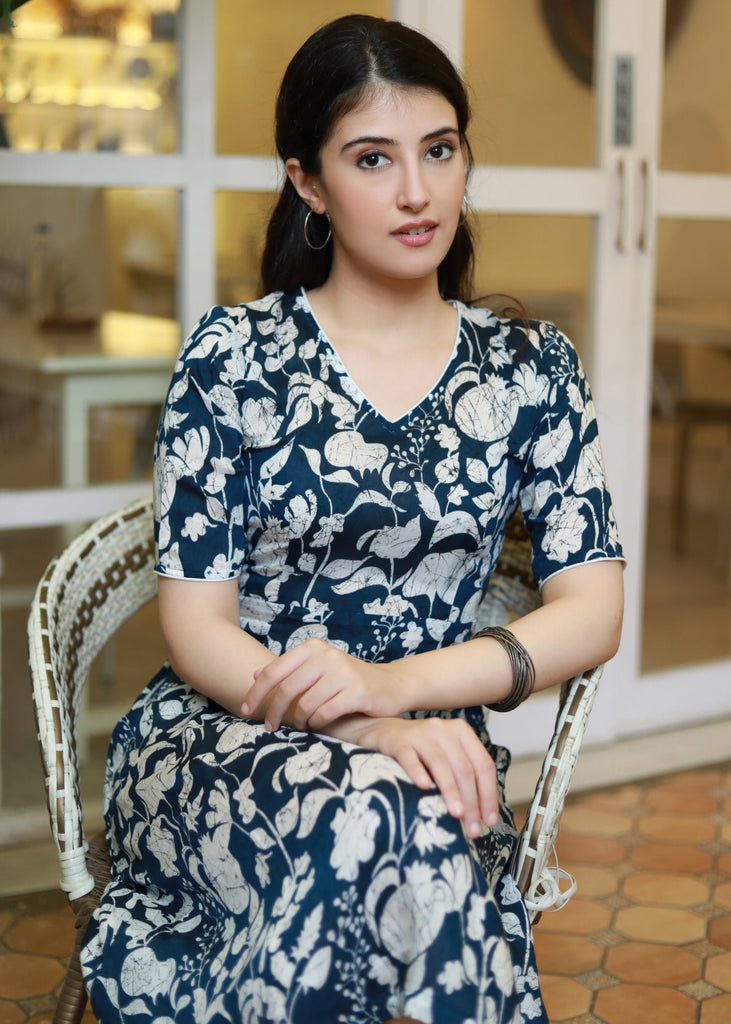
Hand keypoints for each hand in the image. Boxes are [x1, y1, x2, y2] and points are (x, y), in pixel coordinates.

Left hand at [241, 639, 405, 731]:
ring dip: (298, 721)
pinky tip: (319, 724)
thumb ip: (290, 670)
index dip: (256, 693)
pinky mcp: (357, 692)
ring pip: (305, 705)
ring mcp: (343, 673)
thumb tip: (256, 673)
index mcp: (313, 648)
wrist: (390, 685)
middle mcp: (327, 656)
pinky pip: (324, 714)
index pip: (275, 671)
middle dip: (274, 712)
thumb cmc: (348, 680)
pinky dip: (317, 723)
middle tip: (270, 727)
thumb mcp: (318, 668)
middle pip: (287, 690)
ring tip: (301, 725)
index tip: (245, 710)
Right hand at [353, 715, 499, 838]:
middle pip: (464, 767)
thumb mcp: (445, 757)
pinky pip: (409, 757)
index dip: (489, 795)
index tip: (489, 822)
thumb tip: (482, 817)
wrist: (378, 732)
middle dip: (471, 801)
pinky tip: (423, 788)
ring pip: (440, 763)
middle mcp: (442, 728)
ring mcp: (419, 732)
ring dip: (450, 791)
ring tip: (456, 815)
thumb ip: (462, 776)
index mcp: (461, 732)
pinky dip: (417, 772)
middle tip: (471, 829)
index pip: (483, 765)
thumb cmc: (418, 752)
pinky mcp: (396, 739)